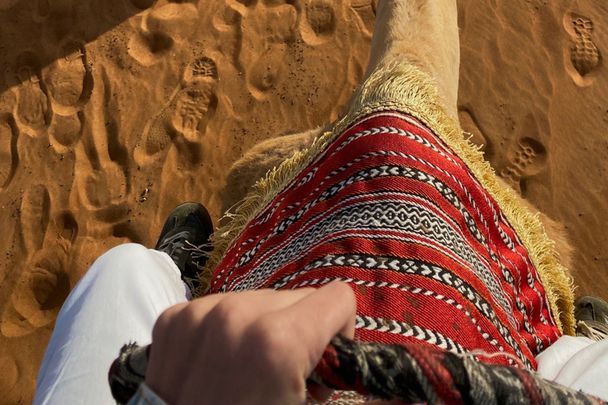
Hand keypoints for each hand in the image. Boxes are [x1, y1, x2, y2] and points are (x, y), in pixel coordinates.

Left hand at [146, 283, 355, 404]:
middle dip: (299, 333)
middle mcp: (239, 315)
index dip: (339, 333)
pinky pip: (220, 305)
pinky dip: (226, 331)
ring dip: (261, 328)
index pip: (337, 298)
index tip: (322, 365)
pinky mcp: (174, 317)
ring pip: (258, 299)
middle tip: (282, 379)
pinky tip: (215, 366)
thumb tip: (363, 366)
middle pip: (297, 298)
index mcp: (278, 342)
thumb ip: (339, 380)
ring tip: (245, 373)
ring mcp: (200, 313)